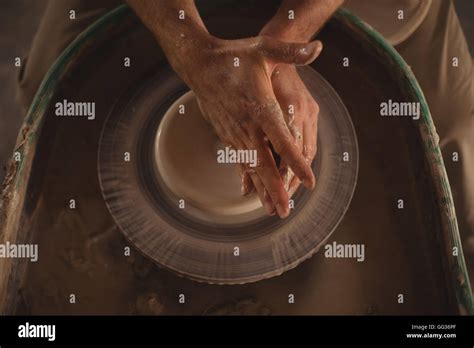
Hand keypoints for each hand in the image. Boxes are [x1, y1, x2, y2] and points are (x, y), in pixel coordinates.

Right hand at [173, 35, 321, 217]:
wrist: (199, 65)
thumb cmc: (234, 56)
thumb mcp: (264, 49)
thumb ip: (291, 50)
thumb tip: (318, 47)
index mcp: (260, 106)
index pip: (281, 138)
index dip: (295, 160)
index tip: (310, 180)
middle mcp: (247, 124)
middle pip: (263, 162)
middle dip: (276, 188)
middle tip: (285, 212)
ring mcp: (235, 132)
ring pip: (251, 167)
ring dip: (263, 189)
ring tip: (272, 210)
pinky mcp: (227, 135)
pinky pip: (239, 161)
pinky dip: (249, 179)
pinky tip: (253, 193)